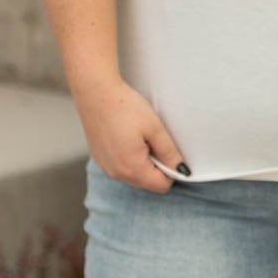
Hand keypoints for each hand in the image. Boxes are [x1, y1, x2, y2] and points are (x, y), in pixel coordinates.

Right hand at [75, 74, 189, 191]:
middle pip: (147, 182)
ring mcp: (106, 167)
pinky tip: (126, 137)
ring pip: (134, 175)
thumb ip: (170, 153)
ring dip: (142, 162)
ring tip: (139, 137)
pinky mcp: (100, 158)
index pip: (162, 186)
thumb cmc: (125, 107)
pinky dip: (128, 157)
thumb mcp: (155, 128)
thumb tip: (182, 170)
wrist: (95, 91)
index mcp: (133, 168)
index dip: (171, 171)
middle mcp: (117, 173)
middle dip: (156, 166)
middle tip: (153, 140)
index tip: (169, 151)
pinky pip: (121, 167)